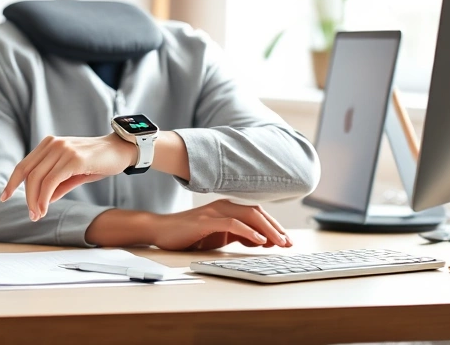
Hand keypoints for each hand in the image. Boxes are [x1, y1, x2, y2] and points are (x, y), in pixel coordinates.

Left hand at [0, 135, 135, 220]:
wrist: (122, 150)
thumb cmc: (99, 161)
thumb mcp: (74, 174)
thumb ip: (58, 184)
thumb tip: (43, 201)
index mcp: (50, 144)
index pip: (24, 165)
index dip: (12, 182)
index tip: (5, 197)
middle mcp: (53, 144)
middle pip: (27, 173)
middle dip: (26, 196)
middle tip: (32, 215)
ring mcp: (62, 149)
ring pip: (37, 178)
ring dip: (35, 200)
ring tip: (38, 215)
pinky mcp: (73, 158)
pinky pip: (51, 181)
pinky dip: (44, 198)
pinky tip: (45, 209)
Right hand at [149, 200, 291, 250]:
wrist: (161, 231)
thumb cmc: (189, 234)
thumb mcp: (219, 236)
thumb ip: (239, 236)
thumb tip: (260, 240)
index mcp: (228, 208)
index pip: (257, 214)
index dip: (274, 226)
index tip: (286, 240)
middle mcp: (224, 206)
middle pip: (257, 213)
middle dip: (275, 228)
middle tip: (288, 243)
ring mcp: (215, 212)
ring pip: (248, 216)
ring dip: (266, 230)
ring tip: (278, 242)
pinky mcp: (206, 221)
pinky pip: (232, 224)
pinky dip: (247, 231)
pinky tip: (258, 240)